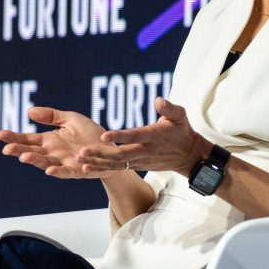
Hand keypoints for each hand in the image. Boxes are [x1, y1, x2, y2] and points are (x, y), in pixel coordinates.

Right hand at [0, 106, 109, 178]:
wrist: (112, 148)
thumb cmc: (91, 134)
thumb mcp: (70, 119)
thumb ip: (51, 116)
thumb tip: (29, 112)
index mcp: (49, 140)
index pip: (27, 139)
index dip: (13, 137)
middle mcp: (53, 153)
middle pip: (32, 152)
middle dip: (19, 151)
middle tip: (6, 149)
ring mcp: (63, 162)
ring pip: (45, 162)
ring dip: (35, 161)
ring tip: (24, 158)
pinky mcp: (77, 170)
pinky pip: (66, 172)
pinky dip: (58, 171)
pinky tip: (50, 169)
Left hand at [83, 98, 208, 175]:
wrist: (188, 156)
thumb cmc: (182, 131)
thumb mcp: (180, 116)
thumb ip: (169, 108)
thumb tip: (158, 100)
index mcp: (154, 135)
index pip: (135, 136)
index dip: (119, 136)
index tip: (103, 136)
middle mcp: (145, 150)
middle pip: (121, 154)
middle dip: (100, 153)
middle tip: (82, 151)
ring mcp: (141, 161)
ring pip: (117, 164)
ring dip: (98, 162)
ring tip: (80, 160)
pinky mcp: (138, 166)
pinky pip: (118, 169)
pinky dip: (103, 168)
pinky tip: (87, 168)